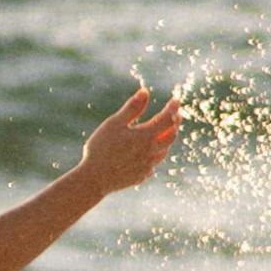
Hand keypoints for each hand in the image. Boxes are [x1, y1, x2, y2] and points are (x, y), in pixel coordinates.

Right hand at [66, 82, 186, 200]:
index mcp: (145, 136)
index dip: (172, 108)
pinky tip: (149, 155)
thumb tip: (145, 92)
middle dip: (174, 124)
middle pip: (171, 136)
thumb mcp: (114, 123)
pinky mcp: (141, 176)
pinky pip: (153, 165)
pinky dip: (155, 156)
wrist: (94, 178)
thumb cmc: (101, 148)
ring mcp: (147, 166)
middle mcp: (151, 152)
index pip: (167, 119)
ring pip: (163, 151)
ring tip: (165, 133)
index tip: (176, 100)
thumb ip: (132, 108)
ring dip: (167, 140)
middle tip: (175, 115)